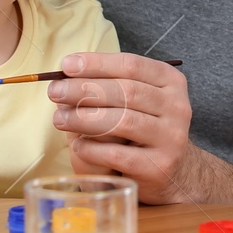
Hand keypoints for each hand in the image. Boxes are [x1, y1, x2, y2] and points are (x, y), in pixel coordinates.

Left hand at [46, 53, 194, 203]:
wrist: (172, 169)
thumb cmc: (143, 127)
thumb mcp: (135, 99)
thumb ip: (107, 85)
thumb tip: (64, 78)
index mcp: (170, 81)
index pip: (131, 65)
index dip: (97, 63)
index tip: (66, 65)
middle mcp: (177, 106)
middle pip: (126, 91)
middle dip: (85, 89)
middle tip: (55, 92)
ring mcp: (171, 137)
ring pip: (123, 121)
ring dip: (84, 118)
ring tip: (58, 119)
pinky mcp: (159, 165)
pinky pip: (119, 154)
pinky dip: (93, 148)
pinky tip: (77, 145)